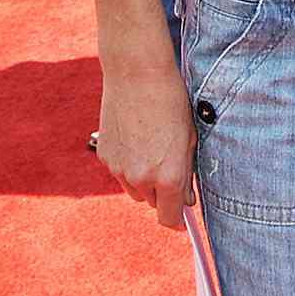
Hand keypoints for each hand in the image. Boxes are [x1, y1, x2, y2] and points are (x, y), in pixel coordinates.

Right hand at [96, 65, 196, 227]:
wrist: (136, 74)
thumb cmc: (172, 102)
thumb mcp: (189, 139)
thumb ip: (187, 173)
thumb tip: (186, 199)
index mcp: (169, 177)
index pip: (170, 219)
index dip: (177, 221)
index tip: (182, 220)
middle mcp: (142, 178)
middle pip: (153, 203)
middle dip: (164, 193)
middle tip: (171, 165)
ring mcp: (120, 169)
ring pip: (135, 189)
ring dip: (146, 179)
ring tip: (153, 147)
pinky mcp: (105, 156)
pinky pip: (120, 171)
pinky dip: (129, 163)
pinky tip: (137, 137)